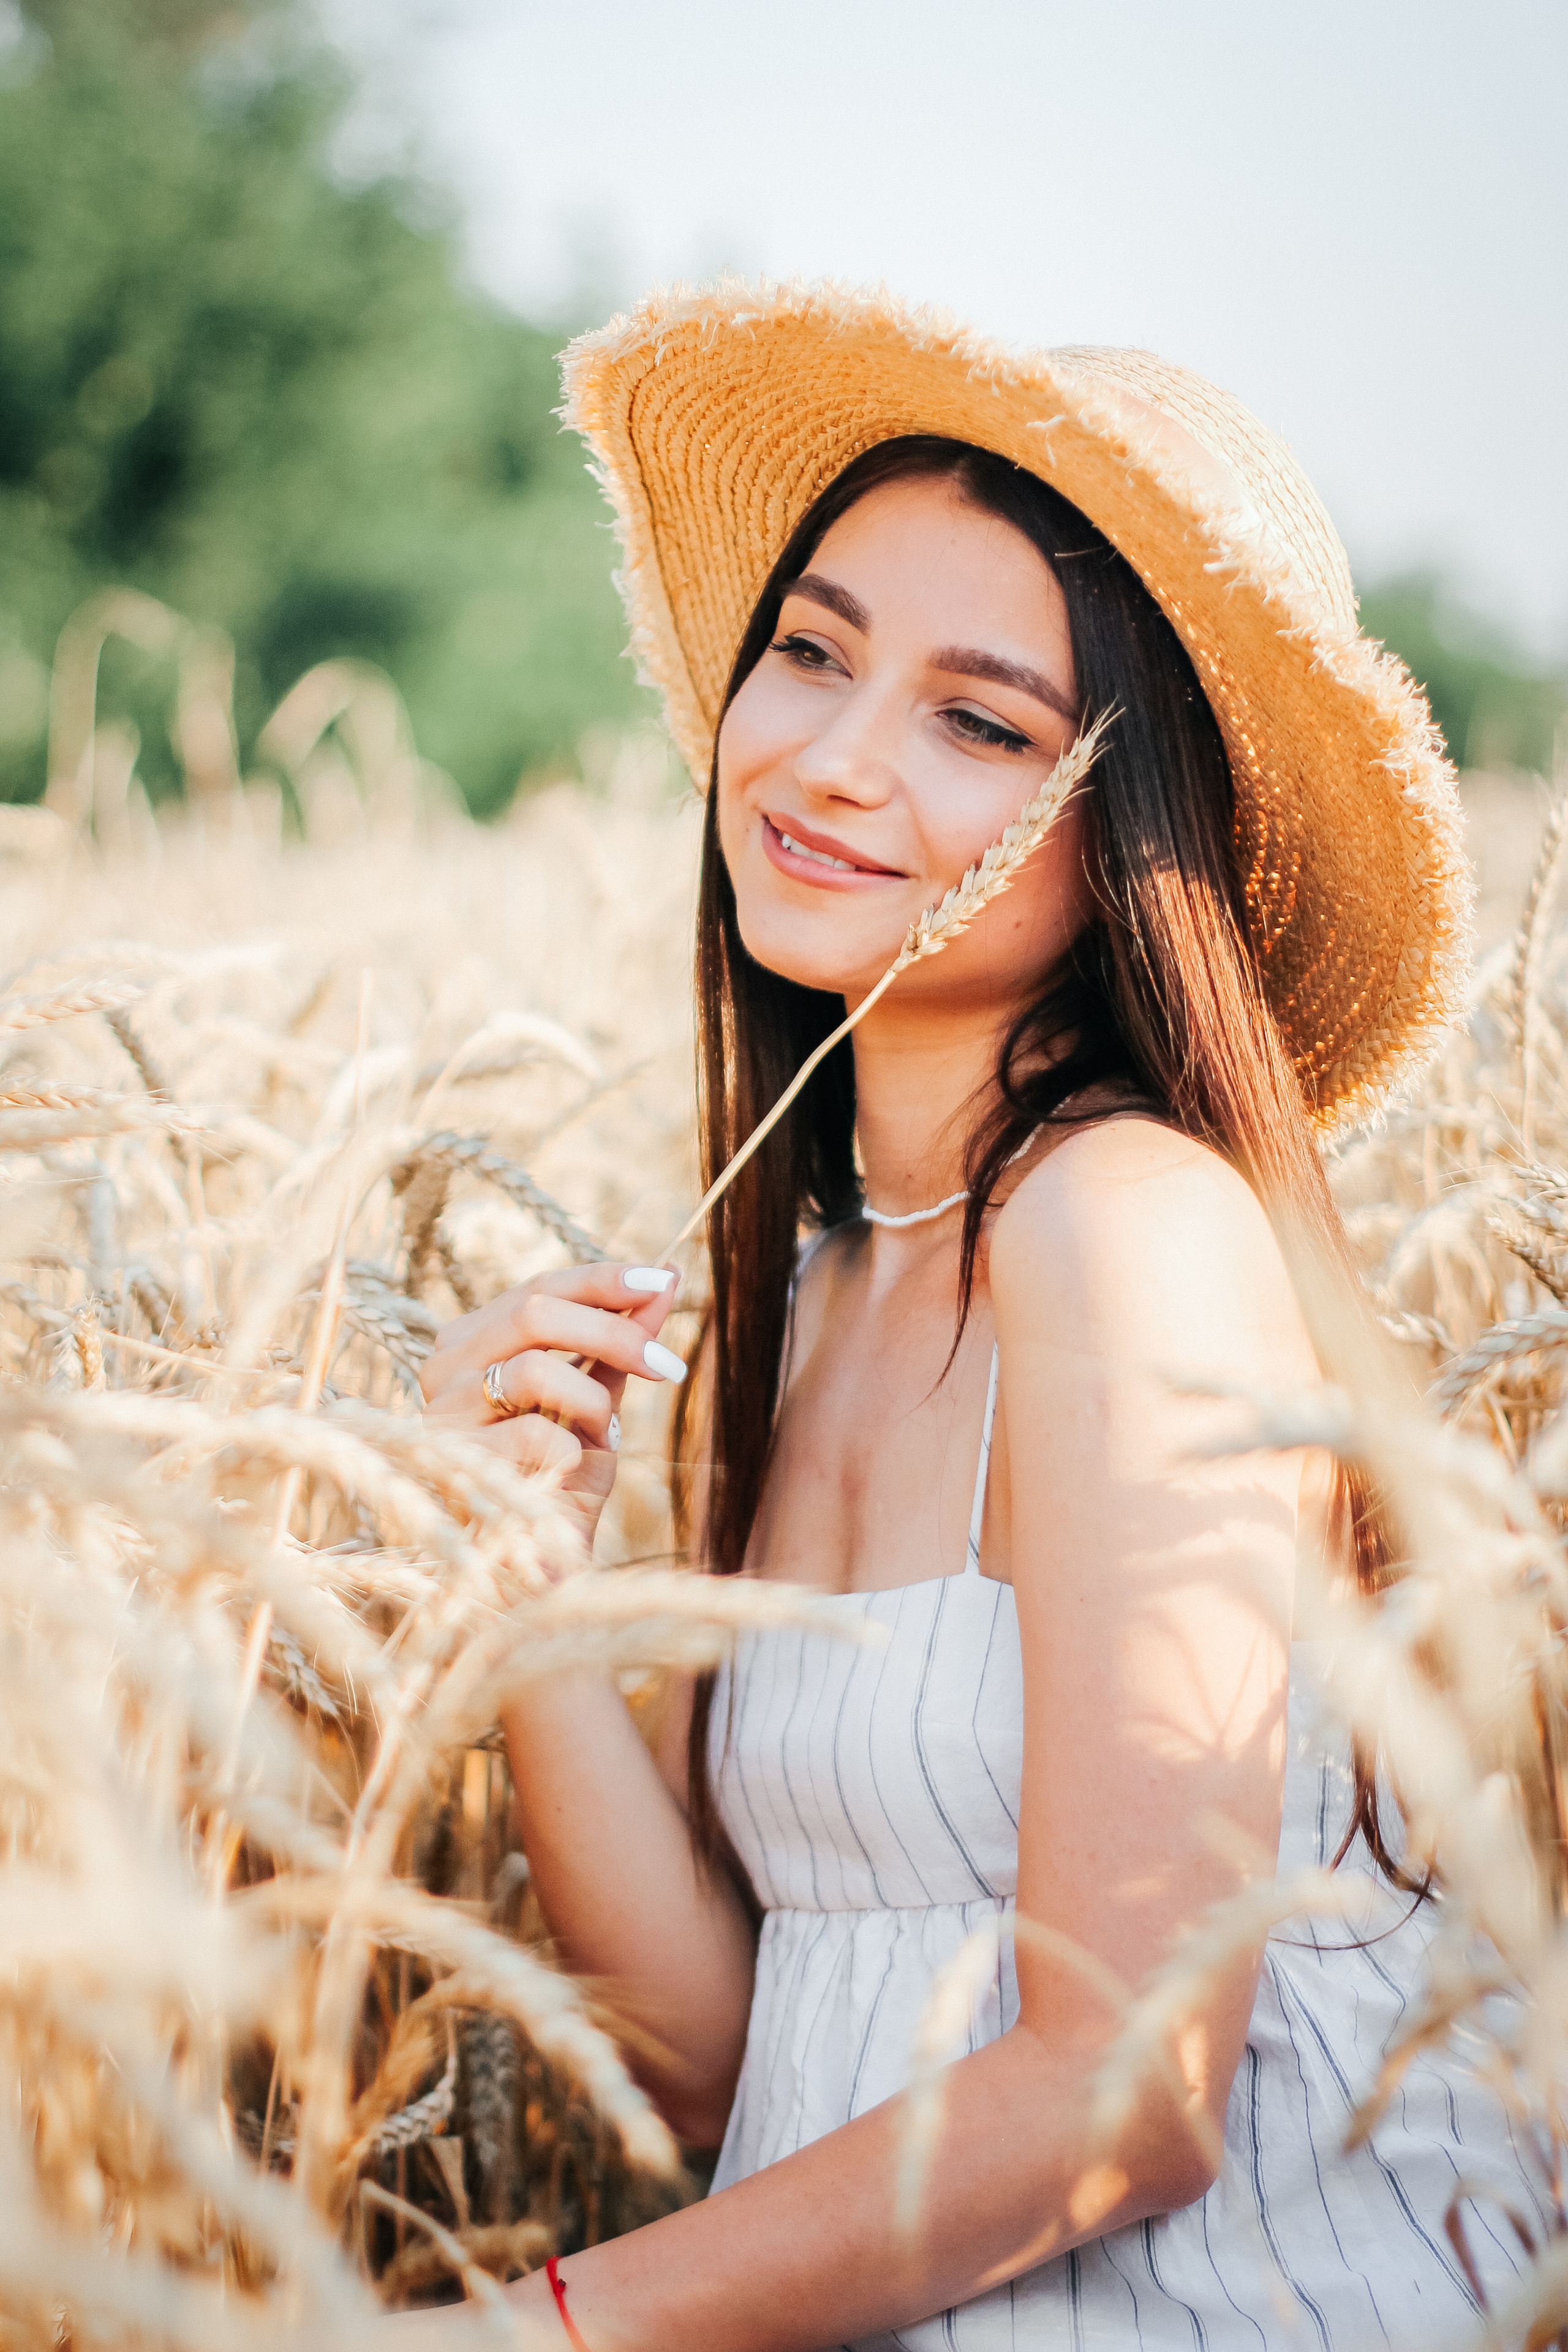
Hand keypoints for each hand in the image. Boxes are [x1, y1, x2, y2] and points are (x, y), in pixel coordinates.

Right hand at [419, 1261, 682, 1540]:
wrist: (530, 1570)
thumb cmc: (559, 1481)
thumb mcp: (596, 1403)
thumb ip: (622, 1343)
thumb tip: (668, 1276)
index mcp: (475, 1341)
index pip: (540, 1287)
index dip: (603, 1279)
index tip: (665, 1281)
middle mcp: (446, 1366)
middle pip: (535, 1311)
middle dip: (613, 1332)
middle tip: (667, 1365)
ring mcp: (443, 1412)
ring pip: (534, 1368)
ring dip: (592, 1401)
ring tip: (604, 1434)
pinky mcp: (454, 1461)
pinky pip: (534, 1433)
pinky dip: (572, 1448)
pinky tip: (571, 1469)